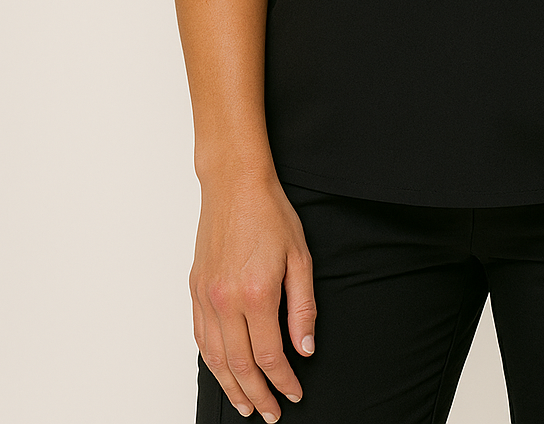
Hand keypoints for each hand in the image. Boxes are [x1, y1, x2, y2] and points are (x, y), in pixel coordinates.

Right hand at [190, 171, 316, 421]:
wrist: (235, 185)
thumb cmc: (270, 214)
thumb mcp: (299, 257)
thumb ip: (303, 307)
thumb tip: (305, 348)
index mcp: (256, 294)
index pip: (269, 355)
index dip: (283, 380)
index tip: (295, 392)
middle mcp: (226, 301)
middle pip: (241, 365)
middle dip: (258, 394)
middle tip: (271, 413)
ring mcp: (206, 296)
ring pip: (215, 358)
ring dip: (231, 386)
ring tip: (245, 405)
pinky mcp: (195, 289)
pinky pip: (201, 336)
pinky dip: (211, 361)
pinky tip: (223, 371)